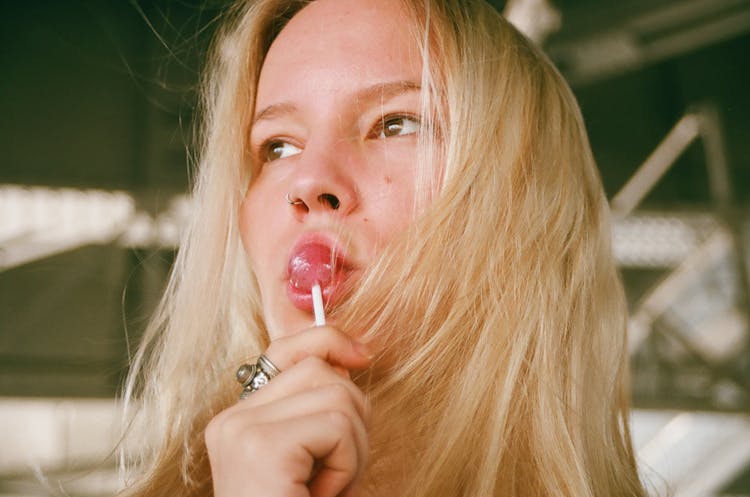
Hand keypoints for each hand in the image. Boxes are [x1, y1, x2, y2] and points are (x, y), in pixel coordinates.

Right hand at [205, 326, 372, 496]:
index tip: (362, 357)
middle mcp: (231, 420)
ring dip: (355, 446)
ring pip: (337, 394)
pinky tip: (325, 493)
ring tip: (333, 487)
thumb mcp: (308, 459)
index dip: (327, 341)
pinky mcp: (262, 445)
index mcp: (237, 420)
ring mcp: (242, 429)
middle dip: (352, 414)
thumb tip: (350, 357)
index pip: (283, 352)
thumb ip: (316, 410)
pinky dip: (349, 463)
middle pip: (318, 368)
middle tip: (341, 469)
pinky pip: (338, 424)